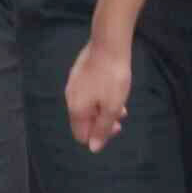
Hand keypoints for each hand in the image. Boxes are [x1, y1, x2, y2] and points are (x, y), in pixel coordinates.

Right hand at [66, 37, 133, 153]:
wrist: (109, 44)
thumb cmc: (112, 77)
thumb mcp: (112, 107)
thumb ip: (102, 128)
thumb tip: (93, 148)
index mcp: (76, 109)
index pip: (81, 135)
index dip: (98, 136)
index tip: (116, 126)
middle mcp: (70, 98)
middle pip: (84, 120)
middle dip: (102, 122)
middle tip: (121, 115)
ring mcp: (73, 84)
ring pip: (87, 105)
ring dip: (103, 109)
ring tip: (121, 103)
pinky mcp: (79, 73)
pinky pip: (88, 92)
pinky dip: (100, 96)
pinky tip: (113, 89)